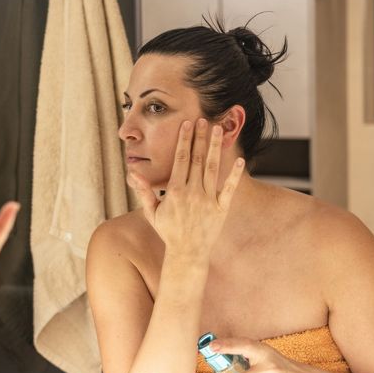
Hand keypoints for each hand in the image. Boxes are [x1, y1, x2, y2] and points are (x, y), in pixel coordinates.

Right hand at [128, 118, 244, 261]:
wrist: (187, 254)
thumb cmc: (169, 231)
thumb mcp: (152, 212)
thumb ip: (144, 191)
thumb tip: (133, 173)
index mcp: (175, 192)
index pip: (181, 159)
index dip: (185, 140)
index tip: (188, 124)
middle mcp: (192, 193)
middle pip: (197, 159)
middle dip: (200, 138)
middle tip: (204, 119)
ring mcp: (208, 200)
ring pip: (212, 168)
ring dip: (215, 148)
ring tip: (218, 130)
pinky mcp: (222, 209)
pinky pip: (230, 189)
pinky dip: (234, 174)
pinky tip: (240, 160)